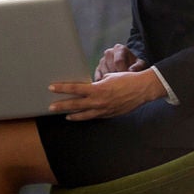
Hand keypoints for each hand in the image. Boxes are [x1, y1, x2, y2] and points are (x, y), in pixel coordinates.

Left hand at [49, 69, 165, 121]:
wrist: (142, 89)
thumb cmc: (127, 80)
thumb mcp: (109, 77)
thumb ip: (98, 83)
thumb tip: (91, 86)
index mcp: (97, 89)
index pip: (75, 88)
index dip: (62, 88)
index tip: (52, 88)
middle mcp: (99, 101)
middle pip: (75, 105)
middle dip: (62, 106)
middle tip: (51, 107)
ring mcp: (104, 110)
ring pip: (84, 115)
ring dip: (73, 115)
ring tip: (65, 116)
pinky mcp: (109, 115)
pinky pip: (95, 117)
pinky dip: (87, 117)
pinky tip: (81, 117)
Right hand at [95, 44, 142, 81]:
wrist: (129, 65)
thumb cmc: (135, 65)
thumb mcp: (140, 64)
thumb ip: (138, 66)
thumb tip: (131, 70)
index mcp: (119, 48)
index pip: (118, 61)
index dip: (123, 71)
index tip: (128, 79)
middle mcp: (109, 52)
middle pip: (111, 67)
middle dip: (118, 77)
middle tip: (124, 83)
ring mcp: (102, 61)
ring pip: (104, 73)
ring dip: (111, 80)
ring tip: (119, 84)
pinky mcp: (98, 69)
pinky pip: (98, 77)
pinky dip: (103, 83)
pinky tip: (110, 86)